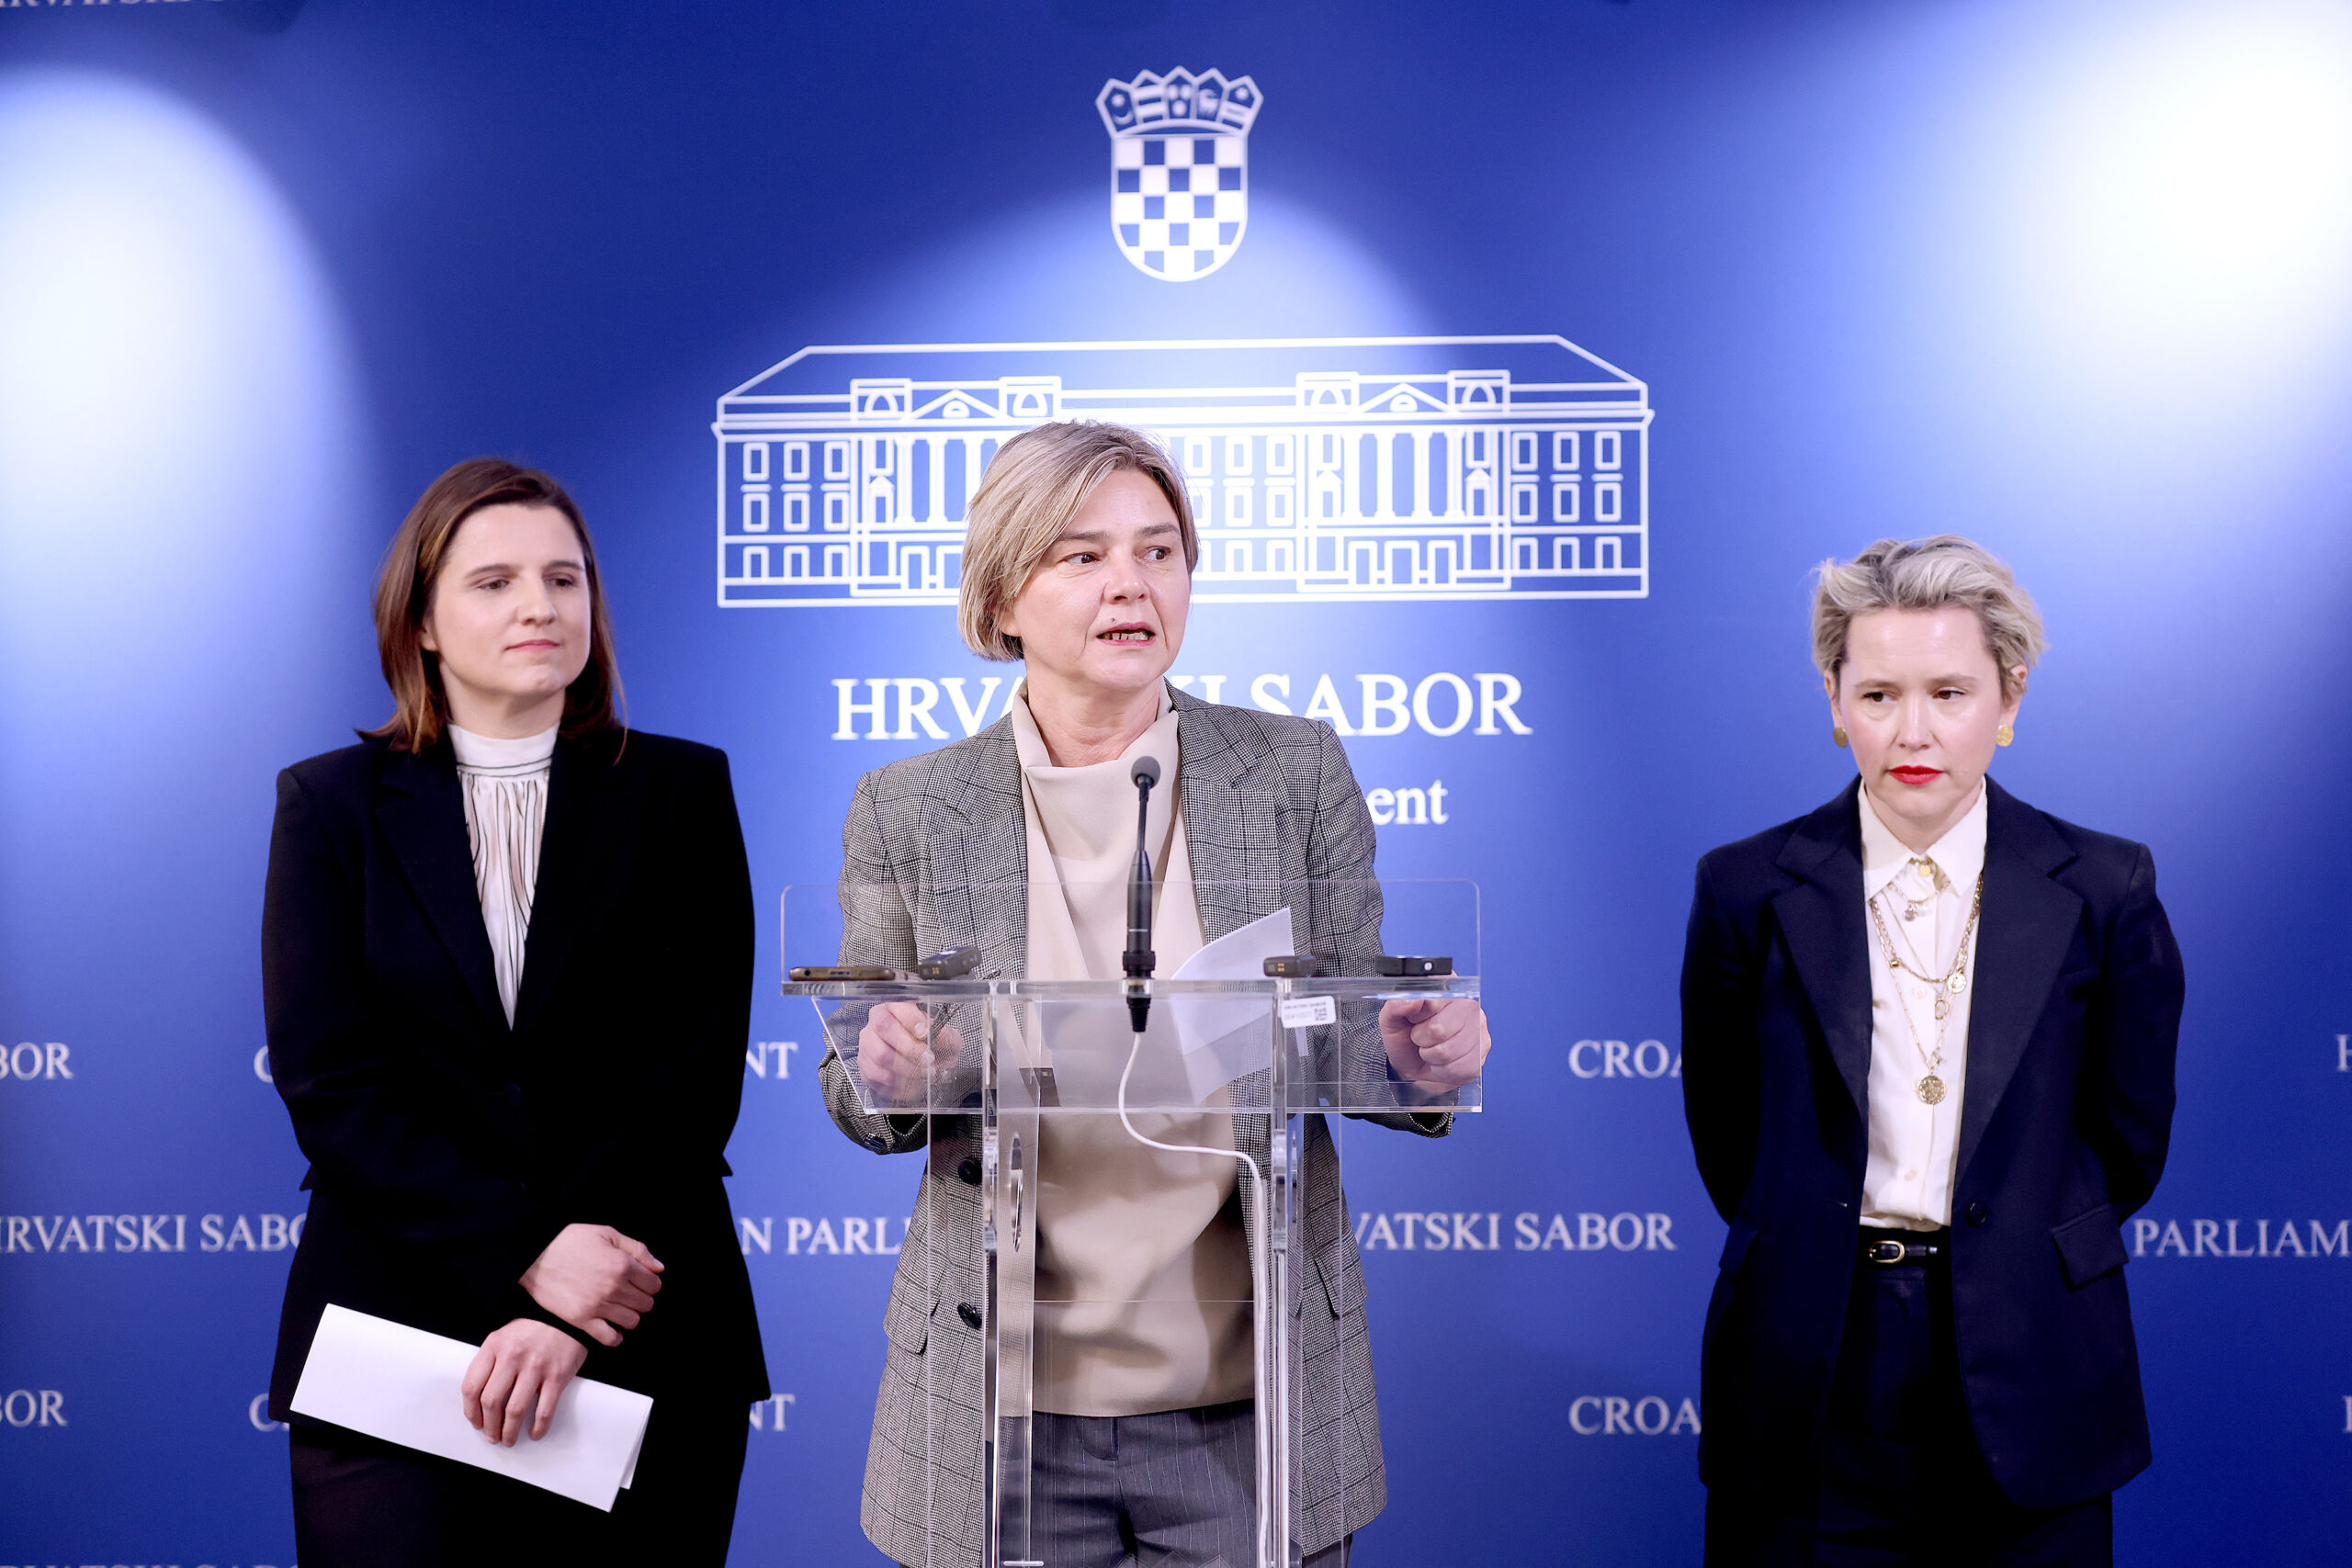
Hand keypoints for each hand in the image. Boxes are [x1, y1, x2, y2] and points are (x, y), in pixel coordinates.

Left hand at [461, 1319, 587, 1445]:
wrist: (569, 1314)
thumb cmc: (535, 1327)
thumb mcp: (505, 1335)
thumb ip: (491, 1360)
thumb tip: (480, 1396)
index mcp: (495, 1345)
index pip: (471, 1386)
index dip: (470, 1411)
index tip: (475, 1422)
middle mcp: (513, 1356)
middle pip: (490, 1402)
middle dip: (489, 1426)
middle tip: (492, 1435)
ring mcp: (536, 1367)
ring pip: (515, 1410)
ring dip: (509, 1432)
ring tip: (509, 1439)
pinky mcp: (558, 1376)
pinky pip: (544, 1410)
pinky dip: (538, 1428)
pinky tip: (534, 1433)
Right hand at [520, 1223, 661, 1346]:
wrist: (534, 1255)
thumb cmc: (570, 1241)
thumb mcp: (607, 1233)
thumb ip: (637, 1249)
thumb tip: (659, 1268)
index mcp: (622, 1265)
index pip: (654, 1284)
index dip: (650, 1283)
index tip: (642, 1281)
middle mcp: (613, 1288)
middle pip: (645, 1304)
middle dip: (642, 1298)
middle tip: (630, 1293)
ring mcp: (597, 1306)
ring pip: (632, 1321)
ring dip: (630, 1315)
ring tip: (620, 1307)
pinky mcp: (581, 1320)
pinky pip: (609, 1338)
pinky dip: (615, 1336)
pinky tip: (612, 1326)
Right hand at [857, 1002, 962, 1101]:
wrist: (929, 1068)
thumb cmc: (935, 1048)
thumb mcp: (947, 1038)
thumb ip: (942, 1034)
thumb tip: (928, 1032)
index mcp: (896, 1008)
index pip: (898, 1008)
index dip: (912, 1021)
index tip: (925, 1033)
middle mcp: (876, 1023)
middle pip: (884, 1029)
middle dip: (909, 1048)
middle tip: (928, 1060)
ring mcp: (867, 1045)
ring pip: (880, 1056)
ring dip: (906, 1068)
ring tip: (923, 1073)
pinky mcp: (865, 1066)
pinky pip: (876, 1076)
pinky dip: (896, 1083)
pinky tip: (910, 1081)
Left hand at [1379, 997, 1490, 1095]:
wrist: (1414, 1063)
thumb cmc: (1404, 1037)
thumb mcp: (1391, 1019)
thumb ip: (1396, 1005)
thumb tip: (1413, 1000)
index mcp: (1445, 987)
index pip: (1432, 999)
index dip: (1417, 1016)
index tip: (1413, 1021)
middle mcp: (1468, 1004)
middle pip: (1439, 1029)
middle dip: (1422, 1040)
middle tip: (1420, 1038)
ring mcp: (1480, 1028)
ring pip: (1447, 1052)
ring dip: (1431, 1056)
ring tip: (1430, 1050)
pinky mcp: (1483, 1053)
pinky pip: (1458, 1068)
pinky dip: (1442, 1070)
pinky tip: (1441, 1062)